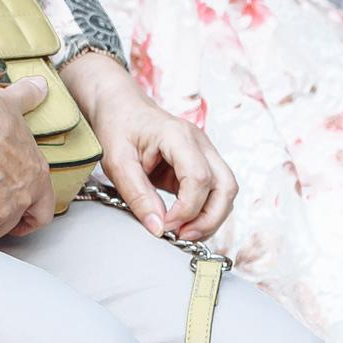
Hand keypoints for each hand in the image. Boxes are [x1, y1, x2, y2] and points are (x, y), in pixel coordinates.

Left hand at [63, 50, 236, 241]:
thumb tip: (158, 228)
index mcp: (177, 135)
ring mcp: (204, 152)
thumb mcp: (116, 161)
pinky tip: (185, 223)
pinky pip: (214, 191)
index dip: (187, 209)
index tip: (166, 225)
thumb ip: (137, 194)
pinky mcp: (200, 164)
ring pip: (226, 190)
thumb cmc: (117, 126)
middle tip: (182, 236)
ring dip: (211, 217)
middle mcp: (199, 142)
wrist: (119, 105)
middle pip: (225, 186)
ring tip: (184, 233)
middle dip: (209, 218)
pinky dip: (205, 210)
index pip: (199, 178)